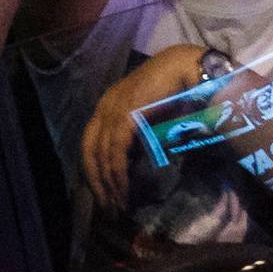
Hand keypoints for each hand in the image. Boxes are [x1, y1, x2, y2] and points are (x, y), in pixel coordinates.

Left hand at [80, 44, 206, 210]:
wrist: (183, 66)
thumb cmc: (171, 88)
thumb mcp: (147, 114)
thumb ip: (137, 133)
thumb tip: (136, 161)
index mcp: (106, 106)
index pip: (90, 143)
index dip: (94, 170)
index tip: (103, 192)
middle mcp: (104, 107)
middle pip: (89, 152)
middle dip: (97, 181)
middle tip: (108, 205)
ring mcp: (112, 110)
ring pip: (102, 155)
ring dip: (109, 182)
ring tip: (119, 202)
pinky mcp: (125, 116)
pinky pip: (116, 150)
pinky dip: (118, 171)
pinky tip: (123, 187)